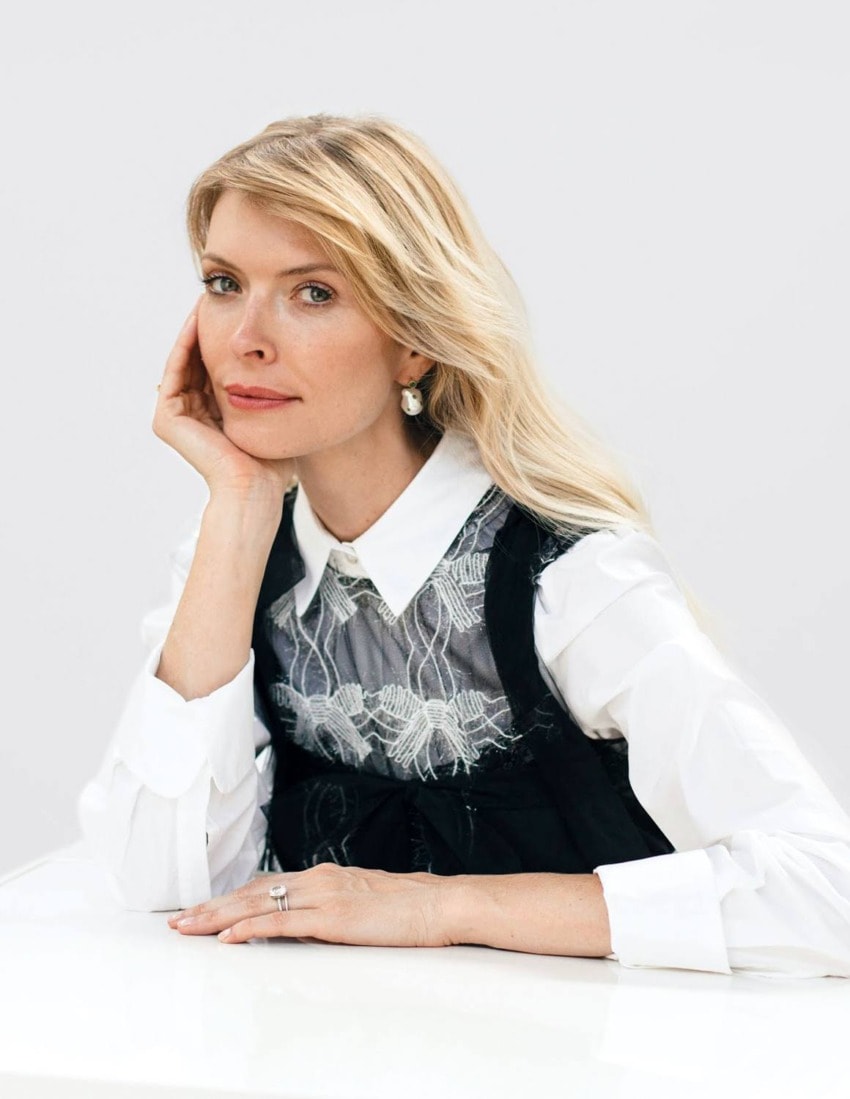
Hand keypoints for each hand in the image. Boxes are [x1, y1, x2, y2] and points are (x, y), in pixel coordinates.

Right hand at [153, 303, 293, 496]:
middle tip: (219, 295)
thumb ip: (276, 392)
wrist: (256, 489)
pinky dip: (186, 344)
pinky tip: (200, 319)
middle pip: (198, 361)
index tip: (241, 311)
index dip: (227, 340)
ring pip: (185, 361)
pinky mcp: (166, 419)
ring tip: (207, 298)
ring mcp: (176, 418)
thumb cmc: (273, 462)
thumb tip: (296, 365)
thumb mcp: (276, 415)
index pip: (216, 369)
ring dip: (195, 329)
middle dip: (209, 328)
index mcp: (213, 417)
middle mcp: (191, 416)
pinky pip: (176, 370)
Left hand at [167, 862, 455, 947]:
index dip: (232, 897)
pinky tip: (228, 936)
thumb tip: (306, 923)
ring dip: (218, 916)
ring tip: (188, 927)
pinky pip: (282, 922)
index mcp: (325, 876)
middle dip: (212, 906)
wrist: (439, 903)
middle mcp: (318, 879)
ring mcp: (324, 895)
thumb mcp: (362, 903)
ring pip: (258, 903)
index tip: (204, 908)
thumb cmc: (409, 907)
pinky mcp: (332, 917)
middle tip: (179, 919)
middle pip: (253, 892)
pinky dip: (249, 928)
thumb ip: (330, 908)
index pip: (266, 885)